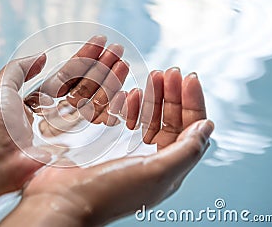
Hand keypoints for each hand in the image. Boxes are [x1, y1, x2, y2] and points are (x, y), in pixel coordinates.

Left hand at [0, 35, 128, 191]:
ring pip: (93, 98)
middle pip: (84, 83)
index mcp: (41, 96)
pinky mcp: (76, 142)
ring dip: (109, 79)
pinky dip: (110, 104)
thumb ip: (20, 68)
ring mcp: (68, 126)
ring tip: (123, 63)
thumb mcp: (2, 87)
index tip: (100, 42)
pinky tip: (123, 90)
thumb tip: (42, 56)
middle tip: (118, 49)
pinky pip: (96, 119)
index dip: (84, 57)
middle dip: (101, 65)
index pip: (68, 73)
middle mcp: (56, 110)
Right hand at [0, 68, 213, 226]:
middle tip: (170, 71)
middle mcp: (152, 161)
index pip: (190, 130)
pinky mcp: (110, 145)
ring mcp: (130, 152)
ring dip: (155, 96)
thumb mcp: (156, 172)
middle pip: (172, 120)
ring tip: (153, 76)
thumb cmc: (108, 192)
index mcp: (168, 168)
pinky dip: (132, 105)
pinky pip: (127, 120)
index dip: (192, 102)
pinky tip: (131, 95)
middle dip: (173, 94)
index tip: (188, 78)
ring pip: (151, 118)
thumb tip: (208, 126)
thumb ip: (187, 150)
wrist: (64, 200)